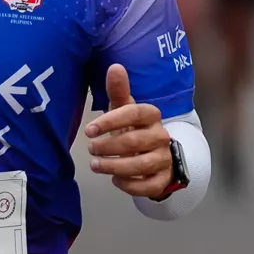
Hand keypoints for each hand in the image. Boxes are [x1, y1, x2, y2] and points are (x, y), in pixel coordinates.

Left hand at [83, 63, 175, 197]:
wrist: (157, 154)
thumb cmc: (134, 129)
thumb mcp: (125, 110)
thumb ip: (119, 91)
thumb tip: (115, 66)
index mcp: (152, 115)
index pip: (133, 113)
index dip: (110, 121)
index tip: (89, 130)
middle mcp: (161, 136)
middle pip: (134, 142)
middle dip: (108, 147)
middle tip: (91, 148)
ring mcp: (164, 159)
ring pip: (140, 166)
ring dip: (114, 167)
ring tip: (96, 165)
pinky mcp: (163, 178)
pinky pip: (148, 186)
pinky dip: (130, 185)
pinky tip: (115, 180)